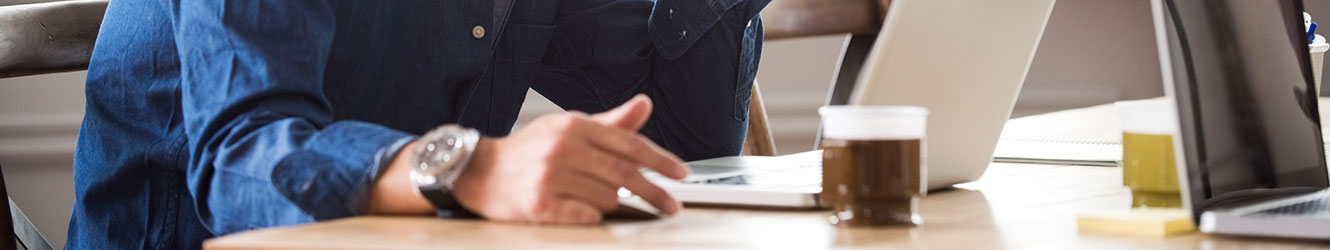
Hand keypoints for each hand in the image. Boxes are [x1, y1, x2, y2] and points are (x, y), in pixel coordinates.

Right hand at [451, 94, 688, 224]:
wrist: (480, 172)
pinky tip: (584, 208)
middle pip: (624, 174)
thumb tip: (644, 104)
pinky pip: (586, 215)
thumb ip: (611, 122)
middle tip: (671, 206)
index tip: (680, 174)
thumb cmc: (529, 151)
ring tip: (597, 198)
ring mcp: (550, 176)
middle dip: (654, 193)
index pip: (629, 144)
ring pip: (607, 197)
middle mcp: (563, 148)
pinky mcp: (539, 204)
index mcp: (574, 126)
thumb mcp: (569, 127)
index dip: (660, 160)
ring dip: (613, 202)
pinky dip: (592, 214)